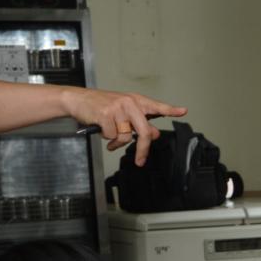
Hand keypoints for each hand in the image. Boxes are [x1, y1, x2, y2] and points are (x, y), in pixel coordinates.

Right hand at [64, 88, 184, 164]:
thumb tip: (155, 134)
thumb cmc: (101, 106)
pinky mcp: (106, 114)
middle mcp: (129, 102)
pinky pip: (112, 136)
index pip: (156, 106)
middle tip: (140, 160)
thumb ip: (140, 123)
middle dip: (142, 149)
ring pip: (126, 137)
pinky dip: (107, 138)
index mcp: (136, 101)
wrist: (78, 99)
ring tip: (111, 139)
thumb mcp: (123, 113)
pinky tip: (102, 131)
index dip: (170, 109)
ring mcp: (118, 107)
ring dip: (117, 143)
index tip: (183, 111)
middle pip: (144, 131)